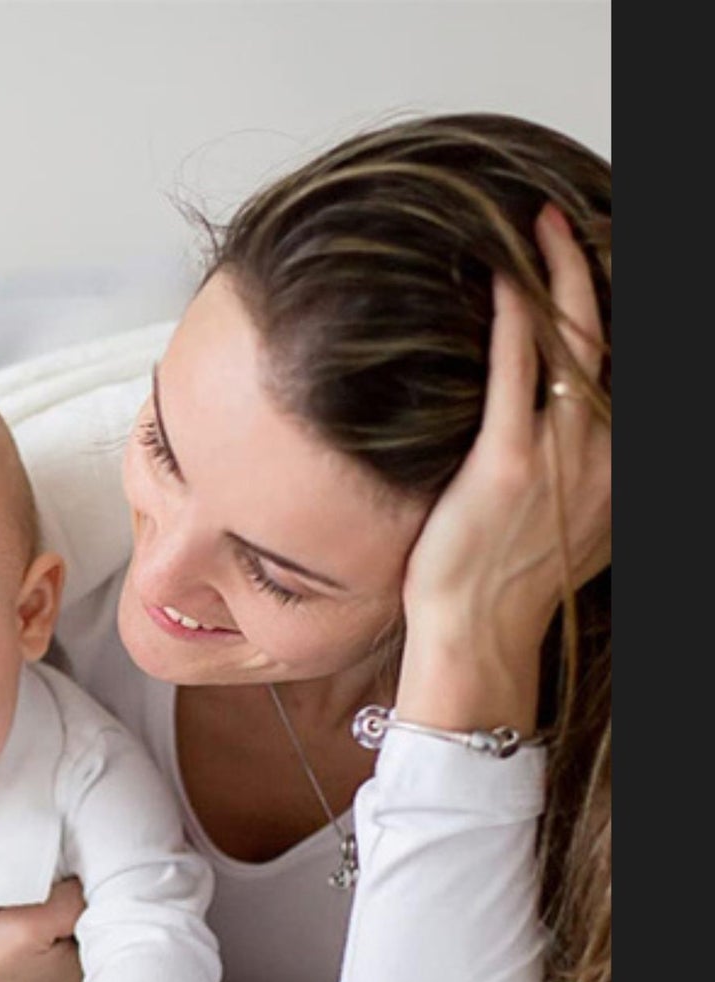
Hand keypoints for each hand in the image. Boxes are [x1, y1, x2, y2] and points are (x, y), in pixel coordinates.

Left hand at [399, 204, 609, 719]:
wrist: (478, 633)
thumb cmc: (510, 581)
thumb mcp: (577, 523)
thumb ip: (589, 472)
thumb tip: (585, 435)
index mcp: (626, 464)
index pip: (629, 365)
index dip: (617, 308)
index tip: (603, 259)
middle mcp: (610, 452)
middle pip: (615, 339)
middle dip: (597, 271)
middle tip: (570, 221)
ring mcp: (562, 456)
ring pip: (574, 343)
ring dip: (559, 274)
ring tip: (541, 225)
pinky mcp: (508, 463)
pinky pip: (516, 372)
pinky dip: (514, 320)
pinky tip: (502, 276)